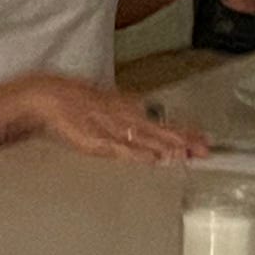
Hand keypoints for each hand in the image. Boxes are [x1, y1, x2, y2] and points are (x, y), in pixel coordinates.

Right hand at [28, 75, 202, 164]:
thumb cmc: (76, 104)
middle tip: (204, 149)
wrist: (49, 95)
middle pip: (158, 130)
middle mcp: (124, 116)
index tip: (203, 139)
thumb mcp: (105, 108)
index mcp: (127, 110)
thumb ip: (124, 118)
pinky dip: (137, 154)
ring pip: (144, 138)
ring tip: (186, 154)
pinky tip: (152, 160)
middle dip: (182, 140)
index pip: (160, 123)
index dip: (183, 131)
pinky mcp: (96, 139)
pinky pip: (120, 148)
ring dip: (165, 147)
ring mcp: (111, 127)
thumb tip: (144, 135)